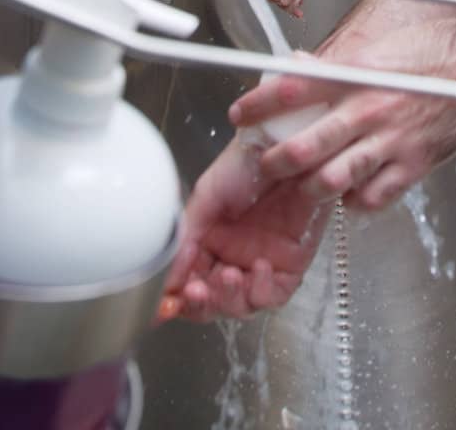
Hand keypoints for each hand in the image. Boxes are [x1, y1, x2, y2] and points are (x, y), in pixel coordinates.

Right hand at [158, 135, 330, 322]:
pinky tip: (259, 267)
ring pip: (240, 305)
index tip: (165, 306)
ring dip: (230, 298)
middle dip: (201, 303)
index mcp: (206, 244)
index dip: (175, 300)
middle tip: (196, 291)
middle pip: (211, 303)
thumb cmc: (244, 165)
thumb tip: (167, 279)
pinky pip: (273, 295)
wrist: (284, 149)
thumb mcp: (206, 197)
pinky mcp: (290, 267)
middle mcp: (231, 258)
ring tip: (228, 275)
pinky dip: (262, 290)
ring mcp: (259, 265)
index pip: (186, 283)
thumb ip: (186, 238)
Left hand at [229, 15, 455, 211]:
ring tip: (306, 185)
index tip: (242, 114)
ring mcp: (392, 141)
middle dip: (278, 161)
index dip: (261, 104)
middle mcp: (370, 109)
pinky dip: (357, 200)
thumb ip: (344, 66)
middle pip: (307, 145)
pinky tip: (353, 192)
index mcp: (359, 75)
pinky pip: (373, 197)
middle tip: (267, 164)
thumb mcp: (382, 48)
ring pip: (334, 179)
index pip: (294, 88)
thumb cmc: (437, 50)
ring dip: (313, 187)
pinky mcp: (415, 165)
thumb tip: (306, 71)